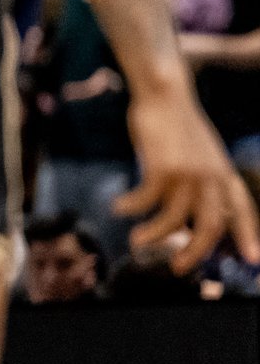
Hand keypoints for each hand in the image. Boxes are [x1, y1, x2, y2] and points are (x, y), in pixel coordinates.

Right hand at [116, 92, 259, 273]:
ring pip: (176, 218)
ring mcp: (189, 172)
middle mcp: (211, 176)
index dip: (249, 235)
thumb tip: (190, 216)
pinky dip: (130, 207)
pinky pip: (146, 200)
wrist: (165, 96)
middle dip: (195, 251)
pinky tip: (118, 206)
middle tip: (177, 267)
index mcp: (224, 173)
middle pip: (211, 224)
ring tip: (136, 240)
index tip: (254, 260)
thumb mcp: (199, 155)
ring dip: (154, 234)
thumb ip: (200, 182)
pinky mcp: (164, 168)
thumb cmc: (176, 126)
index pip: (242, 208)